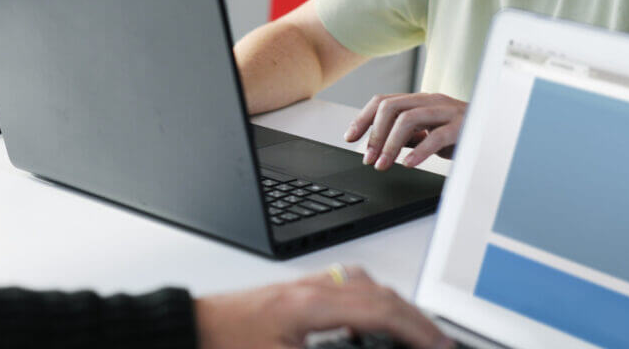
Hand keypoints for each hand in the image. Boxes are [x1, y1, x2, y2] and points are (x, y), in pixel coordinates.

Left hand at [194, 266, 449, 348]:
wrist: (188, 329)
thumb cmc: (223, 344)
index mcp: (312, 304)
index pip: (381, 310)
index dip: (417, 330)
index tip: (439, 346)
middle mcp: (311, 289)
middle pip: (380, 294)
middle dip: (415, 319)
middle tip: (438, 342)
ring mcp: (304, 288)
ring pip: (365, 287)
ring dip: (394, 308)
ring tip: (413, 333)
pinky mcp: (295, 295)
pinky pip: (346, 289)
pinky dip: (371, 303)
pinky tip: (370, 323)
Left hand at [344, 93, 467, 169]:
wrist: (497, 134)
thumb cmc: (463, 134)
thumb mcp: (430, 134)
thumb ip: (408, 136)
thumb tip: (380, 145)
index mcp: (421, 101)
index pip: (383, 101)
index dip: (363, 118)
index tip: (350, 138)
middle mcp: (431, 101)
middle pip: (391, 107)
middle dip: (374, 134)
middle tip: (368, 158)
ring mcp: (447, 111)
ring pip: (408, 118)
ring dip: (389, 144)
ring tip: (383, 165)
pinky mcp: (462, 127)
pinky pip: (436, 136)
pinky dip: (419, 151)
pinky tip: (409, 164)